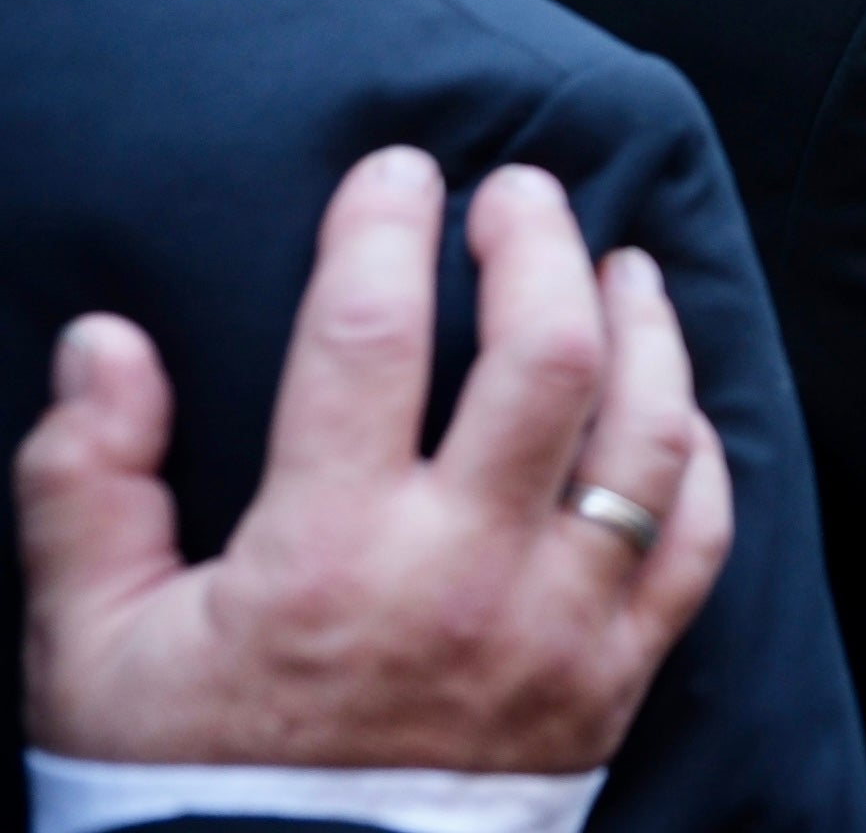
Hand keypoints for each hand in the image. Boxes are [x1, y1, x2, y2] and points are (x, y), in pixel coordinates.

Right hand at [16, 146, 730, 770]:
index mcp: (329, 553)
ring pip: (646, 432)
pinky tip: (675, 399)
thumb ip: (89, 486)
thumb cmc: (188, 778)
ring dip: (645, 327)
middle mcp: (464, 574)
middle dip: (541, 244)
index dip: (388, 229)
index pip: (370, 338)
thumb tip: (108, 341)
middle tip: (522, 191)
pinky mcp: (620, 675)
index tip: (399, 170)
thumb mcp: (92, 647)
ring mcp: (561, 624)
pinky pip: (698, 539)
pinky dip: (699, 452)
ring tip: (619, 265)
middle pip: (547, 355)